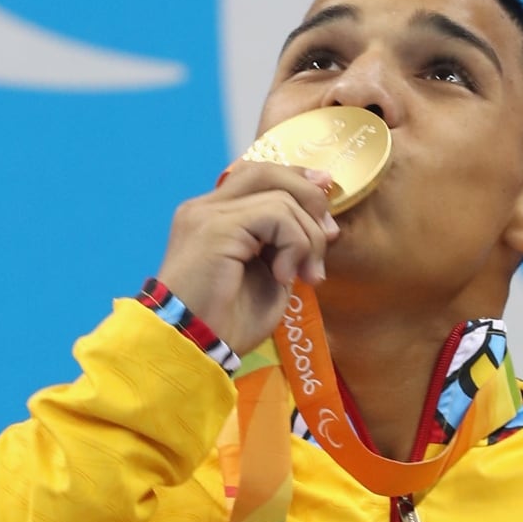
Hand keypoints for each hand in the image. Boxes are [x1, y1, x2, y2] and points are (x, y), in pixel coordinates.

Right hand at [151, 159, 340, 354]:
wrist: (193, 350)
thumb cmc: (225, 325)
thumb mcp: (268, 278)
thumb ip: (285, 246)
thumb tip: (321, 227)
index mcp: (211, 218)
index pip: (258, 177)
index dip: (298, 181)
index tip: (326, 205)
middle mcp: (204, 208)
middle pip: (268, 171)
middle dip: (310, 198)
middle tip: (330, 237)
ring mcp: (208, 215)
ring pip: (280, 196)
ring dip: (307, 237)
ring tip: (305, 276)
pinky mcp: (218, 227)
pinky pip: (276, 215)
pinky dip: (294, 244)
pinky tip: (284, 275)